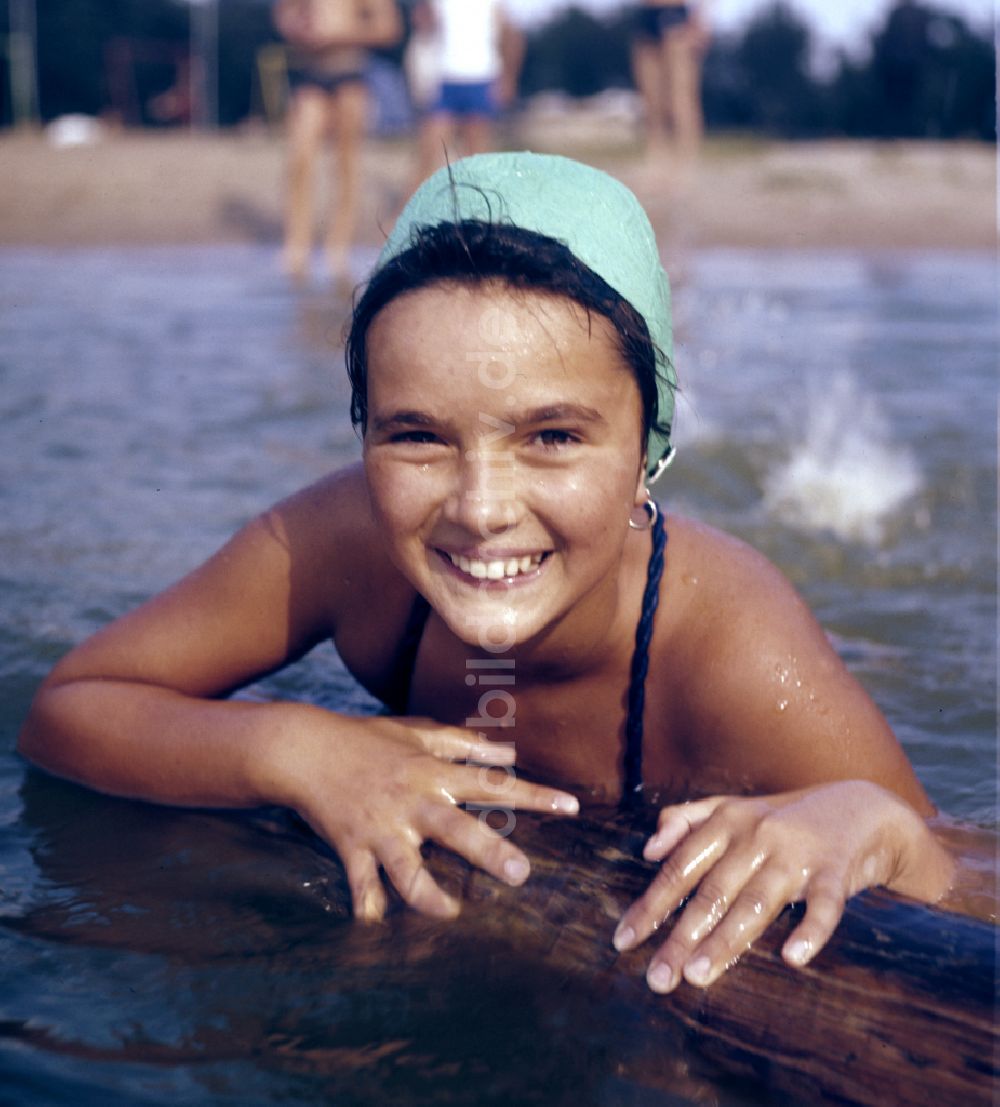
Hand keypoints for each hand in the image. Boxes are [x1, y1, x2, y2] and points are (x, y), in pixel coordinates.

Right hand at [280, 713, 578, 920]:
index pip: (492, 784)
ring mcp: (381, 828)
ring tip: (450, 915)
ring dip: (428, 895)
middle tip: (522, 875)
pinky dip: (369, 910)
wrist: (304, 748)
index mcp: (432, 773)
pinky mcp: (351, 847)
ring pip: (408, 868)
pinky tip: (378, 934)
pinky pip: (361, 885)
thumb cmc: (366, 739)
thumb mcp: (418, 734)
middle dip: (490, 852)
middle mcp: (412, 802)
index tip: (570, 808)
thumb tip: (509, 751)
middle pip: (457, 829)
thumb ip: (465, 743)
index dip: (533, 795)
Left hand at [613, 781, 953, 991]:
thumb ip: (686, 820)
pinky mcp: (835, 873)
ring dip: (726, 940)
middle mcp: (756, 836)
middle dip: (680, 937)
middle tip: (657, 978)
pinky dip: (810, 930)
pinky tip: (792, 958)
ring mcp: (795, 855)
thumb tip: (649, 849)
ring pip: (756, 903)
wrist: (859, 808)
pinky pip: (823, 906)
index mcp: (726, 822)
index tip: (624, 941)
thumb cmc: (783, 817)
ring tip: (698, 976)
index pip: (679, 868)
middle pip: (711, 892)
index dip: (650, 905)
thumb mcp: (732, 807)